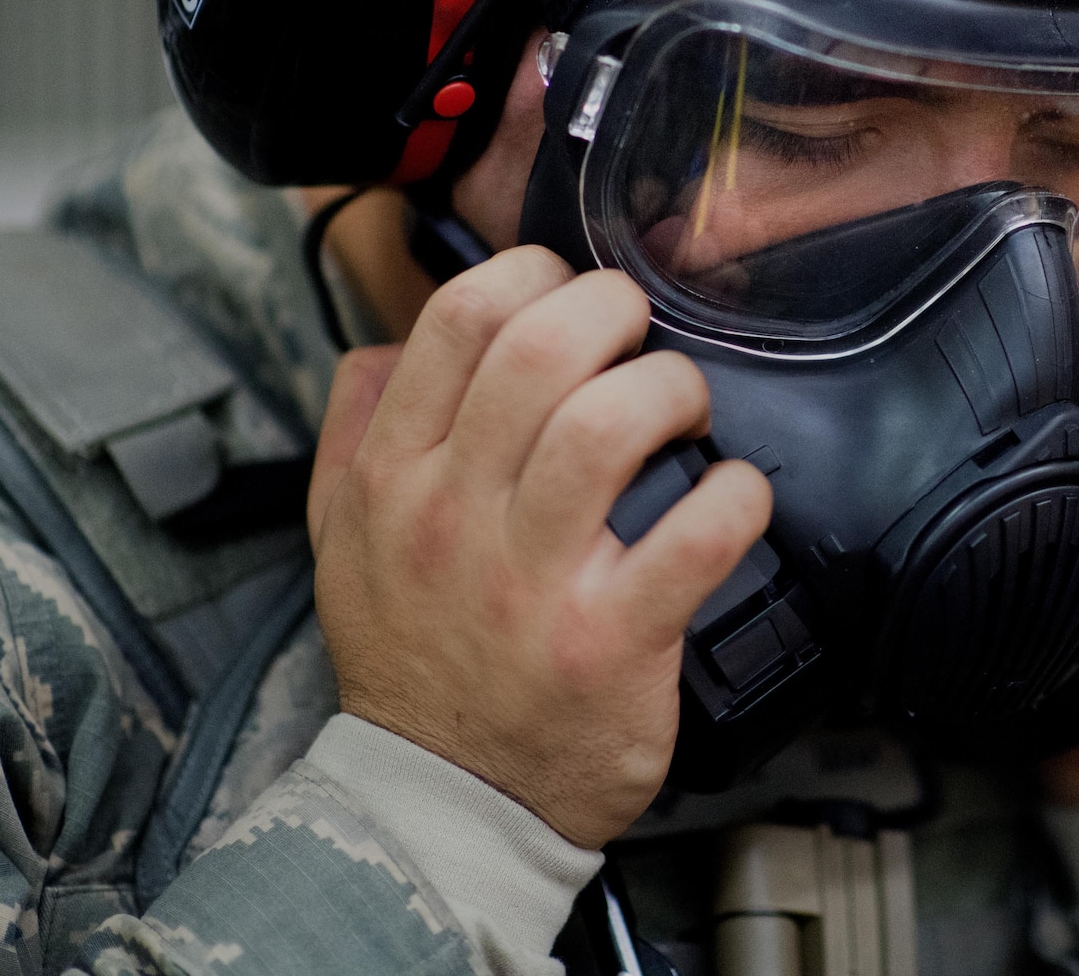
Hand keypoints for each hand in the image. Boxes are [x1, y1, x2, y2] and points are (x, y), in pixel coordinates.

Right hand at [306, 248, 772, 848]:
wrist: (445, 805)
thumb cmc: (415, 660)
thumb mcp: (345, 545)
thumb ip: (354, 434)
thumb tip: (384, 346)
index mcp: (394, 480)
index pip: (456, 323)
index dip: (531, 273)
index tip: (568, 291)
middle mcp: (455, 520)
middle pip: (539, 353)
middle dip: (610, 310)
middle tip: (640, 334)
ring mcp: (534, 583)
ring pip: (608, 427)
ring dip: (670, 390)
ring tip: (684, 408)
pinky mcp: (613, 641)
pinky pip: (693, 537)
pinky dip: (733, 495)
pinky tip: (732, 494)